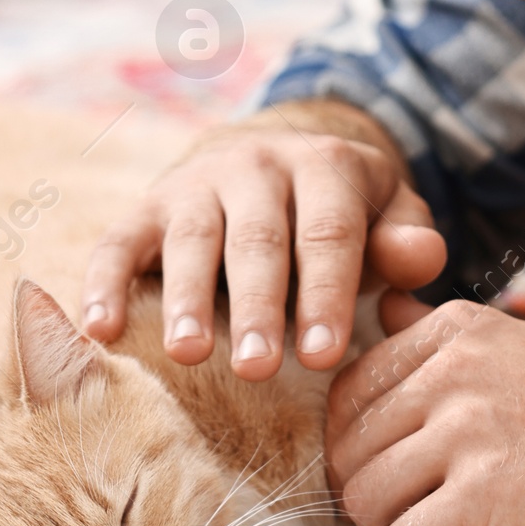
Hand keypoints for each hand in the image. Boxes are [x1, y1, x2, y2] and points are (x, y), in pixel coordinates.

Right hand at [79, 99, 445, 378]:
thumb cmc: (337, 213)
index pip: (328, 233)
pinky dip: (106, 284)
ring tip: (188, 355)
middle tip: (258, 368)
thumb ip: (406, 238)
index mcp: (324, 167)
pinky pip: (119, 243)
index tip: (324, 357)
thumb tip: (422, 259)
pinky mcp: (146, 206)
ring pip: (191, 238)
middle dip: (258, 305)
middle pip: (258, 239)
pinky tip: (102, 332)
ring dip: (187, 298)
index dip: (326, 294)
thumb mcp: (385, 212)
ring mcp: (196, 184)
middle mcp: (256, 165)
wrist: (269, 157)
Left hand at [325, 303, 524, 525]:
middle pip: (350, 447)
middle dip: (365, 500)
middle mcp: (458, 366)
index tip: (387, 482)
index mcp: (462, 330)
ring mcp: (470, 426)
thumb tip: (389, 309)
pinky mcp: (484, 492)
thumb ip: (455, 342)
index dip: (356, 447)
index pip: (352, 389)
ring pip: (366, 498)